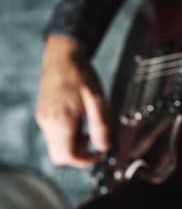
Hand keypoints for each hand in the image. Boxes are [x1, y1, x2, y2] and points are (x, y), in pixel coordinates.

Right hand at [35, 35, 110, 167]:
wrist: (63, 56)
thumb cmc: (81, 75)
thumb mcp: (98, 100)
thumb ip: (101, 125)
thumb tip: (104, 147)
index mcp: (61, 121)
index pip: (68, 156)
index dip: (85, 160)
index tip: (99, 152)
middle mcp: (47, 123)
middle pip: (60, 155)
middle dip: (79, 153)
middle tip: (94, 138)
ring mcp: (43, 119)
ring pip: (57, 145)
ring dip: (74, 143)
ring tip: (88, 124)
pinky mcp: (43, 114)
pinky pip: (55, 134)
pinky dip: (68, 133)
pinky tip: (79, 118)